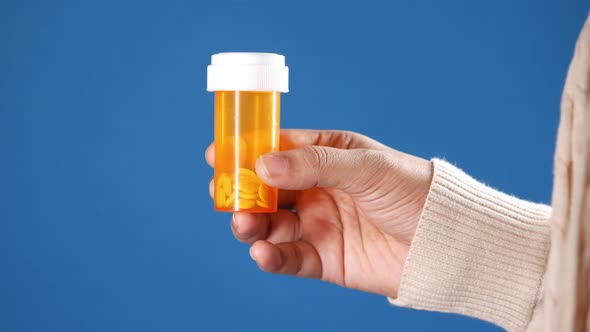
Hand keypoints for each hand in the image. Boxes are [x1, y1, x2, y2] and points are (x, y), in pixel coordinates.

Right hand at [205, 130, 431, 297]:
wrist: (446, 242)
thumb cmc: (412, 190)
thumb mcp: (366, 166)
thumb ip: (314, 163)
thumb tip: (262, 163)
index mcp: (327, 155)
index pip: (279, 150)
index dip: (247, 151)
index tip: (218, 154)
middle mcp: (317, 189)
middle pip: (267, 189)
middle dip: (242, 192)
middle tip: (225, 195)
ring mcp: (319, 224)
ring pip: (271, 224)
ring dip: (251, 224)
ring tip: (244, 224)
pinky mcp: (324, 259)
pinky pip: (289, 257)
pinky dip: (271, 257)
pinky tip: (263, 253)